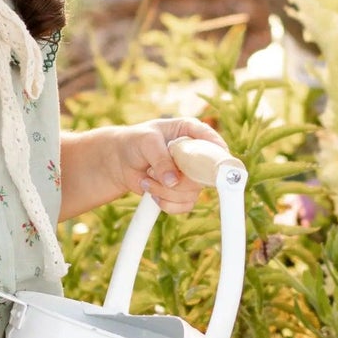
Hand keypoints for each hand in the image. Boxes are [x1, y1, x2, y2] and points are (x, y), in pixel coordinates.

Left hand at [108, 118, 229, 213]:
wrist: (120, 161)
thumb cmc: (135, 142)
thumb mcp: (147, 142)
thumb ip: (161, 159)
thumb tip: (173, 182)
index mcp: (192, 131)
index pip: (214, 143)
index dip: (217, 156)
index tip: (212, 167)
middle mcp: (196, 154)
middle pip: (203, 176)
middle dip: (177, 180)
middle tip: (152, 171)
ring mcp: (191, 175)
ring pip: (192, 194)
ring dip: (165, 192)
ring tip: (148, 179)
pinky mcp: (183, 192)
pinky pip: (184, 206)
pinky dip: (166, 203)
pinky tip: (153, 192)